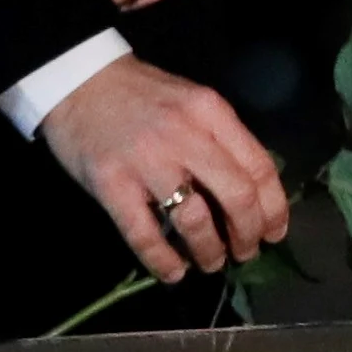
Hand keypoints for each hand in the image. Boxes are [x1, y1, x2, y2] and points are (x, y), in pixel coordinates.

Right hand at [36, 55, 291, 280]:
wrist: (76, 79)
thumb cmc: (140, 95)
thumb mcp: (191, 102)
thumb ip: (220, 138)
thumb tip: (250, 192)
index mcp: (210, 112)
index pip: (259, 167)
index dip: (274, 209)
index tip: (274, 233)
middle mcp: (185, 135)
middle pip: (236, 197)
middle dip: (248, 234)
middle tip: (244, 252)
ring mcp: (146, 160)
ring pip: (195, 220)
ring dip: (210, 251)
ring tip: (210, 262)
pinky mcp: (112, 183)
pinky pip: (145, 234)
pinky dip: (164, 261)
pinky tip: (173, 272)